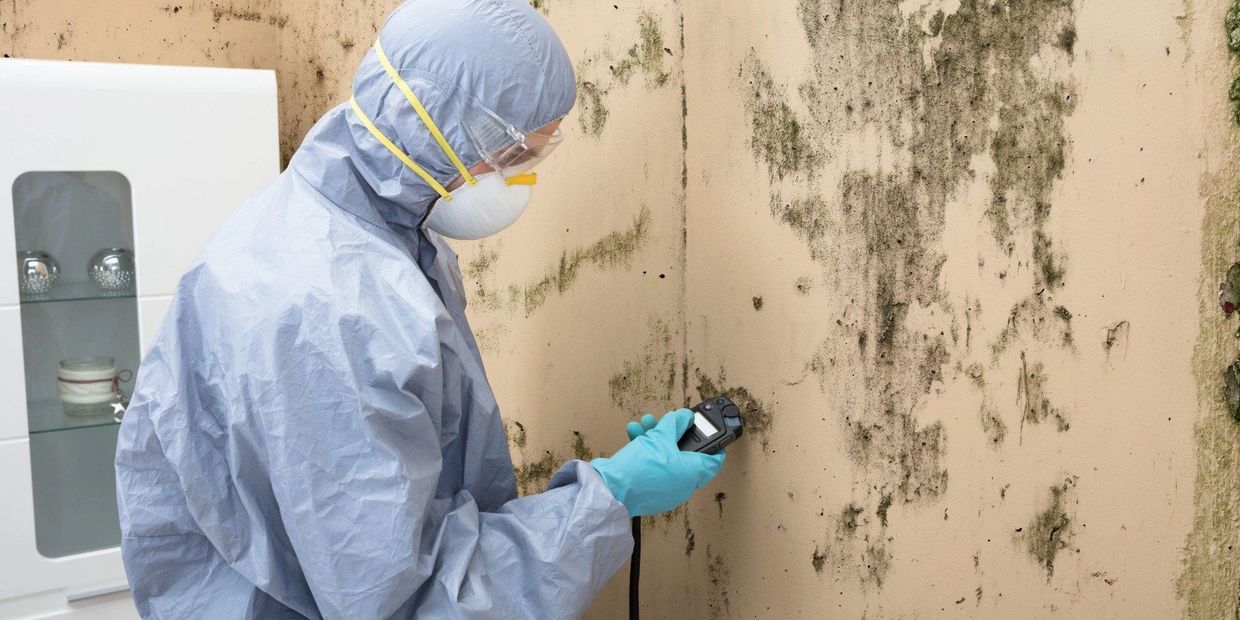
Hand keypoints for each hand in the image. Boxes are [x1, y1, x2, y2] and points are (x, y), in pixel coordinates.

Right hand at [591, 409, 726, 516]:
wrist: (611, 490)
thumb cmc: (640, 467)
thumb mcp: (660, 436)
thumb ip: (676, 423)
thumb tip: (686, 417)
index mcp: (692, 473)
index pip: (714, 459)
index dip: (715, 443)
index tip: (710, 431)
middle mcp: (683, 485)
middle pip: (686, 454)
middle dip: (674, 433)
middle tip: (667, 421)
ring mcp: (667, 491)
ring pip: (667, 459)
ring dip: (657, 438)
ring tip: (645, 424)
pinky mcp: (651, 493)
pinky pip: (655, 469)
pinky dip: (647, 453)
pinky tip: (635, 435)